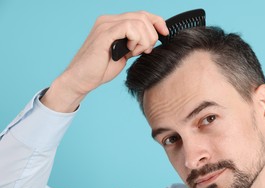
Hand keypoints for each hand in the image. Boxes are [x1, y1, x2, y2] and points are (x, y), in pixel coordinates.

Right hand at [41, 11, 167, 111]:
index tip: (165, 34)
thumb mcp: (124, 54)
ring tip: (136, 52)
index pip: (141, 14)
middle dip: (152, 35)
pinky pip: (129, 27)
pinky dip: (136, 40)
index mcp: (113, 23)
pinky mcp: (104, 34)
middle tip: (146, 51)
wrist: (81, 79)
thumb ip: (135, 44)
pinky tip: (130, 51)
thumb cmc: (100, 69)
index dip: (157, 21)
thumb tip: (152, 40)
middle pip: (143, 16)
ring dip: (144, 39)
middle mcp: (109, 20)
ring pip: (139, 21)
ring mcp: (105, 25)